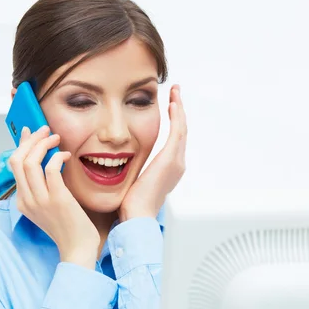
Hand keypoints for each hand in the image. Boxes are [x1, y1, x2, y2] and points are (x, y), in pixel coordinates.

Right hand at [8, 125, 99, 269]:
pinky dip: (57, 156)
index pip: (14, 165)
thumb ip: (43, 186)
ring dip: (44, 144)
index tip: (30, 131)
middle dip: (31, 139)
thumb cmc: (68, 226)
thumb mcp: (48, 206)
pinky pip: (51, 169)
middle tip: (46, 130)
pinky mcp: (57, 199)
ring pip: (30, 161)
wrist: (78, 248)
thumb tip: (45, 160)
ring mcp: (40, 200)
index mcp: (22, 201)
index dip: (22, 144)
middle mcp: (26, 200)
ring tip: (56, 138)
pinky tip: (66, 156)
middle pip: (18, 160)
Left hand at [118, 84, 186, 221]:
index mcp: (170, 169)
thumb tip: (126, 163)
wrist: (137, 215)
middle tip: (175, 93)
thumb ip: (136, 169)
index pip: (175, 139)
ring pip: (182, 128)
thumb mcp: (135, 181)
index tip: (169, 107)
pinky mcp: (170, 159)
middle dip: (179, 110)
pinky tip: (173, 103)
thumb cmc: (132, 205)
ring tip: (175, 92)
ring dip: (179, 108)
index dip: (174, 121)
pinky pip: (177, 131)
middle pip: (182, 130)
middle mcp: (178, 164)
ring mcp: (176, 161)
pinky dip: (176, 116)